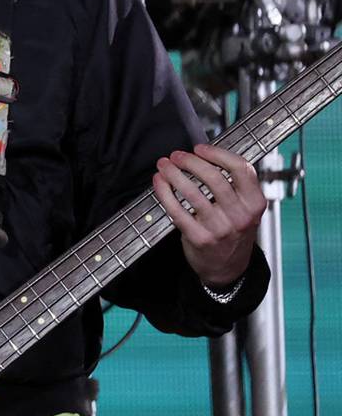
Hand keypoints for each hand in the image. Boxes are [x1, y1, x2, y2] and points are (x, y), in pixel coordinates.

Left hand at [152, 143, 263, 287]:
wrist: (228, 267)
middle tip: (176, 155)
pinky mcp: (200, 238)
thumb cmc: (233, 231)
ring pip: (193, 192)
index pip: (241, 169)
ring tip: (164, 165)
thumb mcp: (245, 209)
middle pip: (215, 178)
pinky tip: (159, 183)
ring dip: (174, 174)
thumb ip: (234, 185)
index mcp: (255, 203)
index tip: (200, 148)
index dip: (218, 154)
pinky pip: (177, 210)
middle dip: (191, 162)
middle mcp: (241, 215)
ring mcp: (220, 228)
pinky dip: (165, 192)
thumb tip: (204, 155)